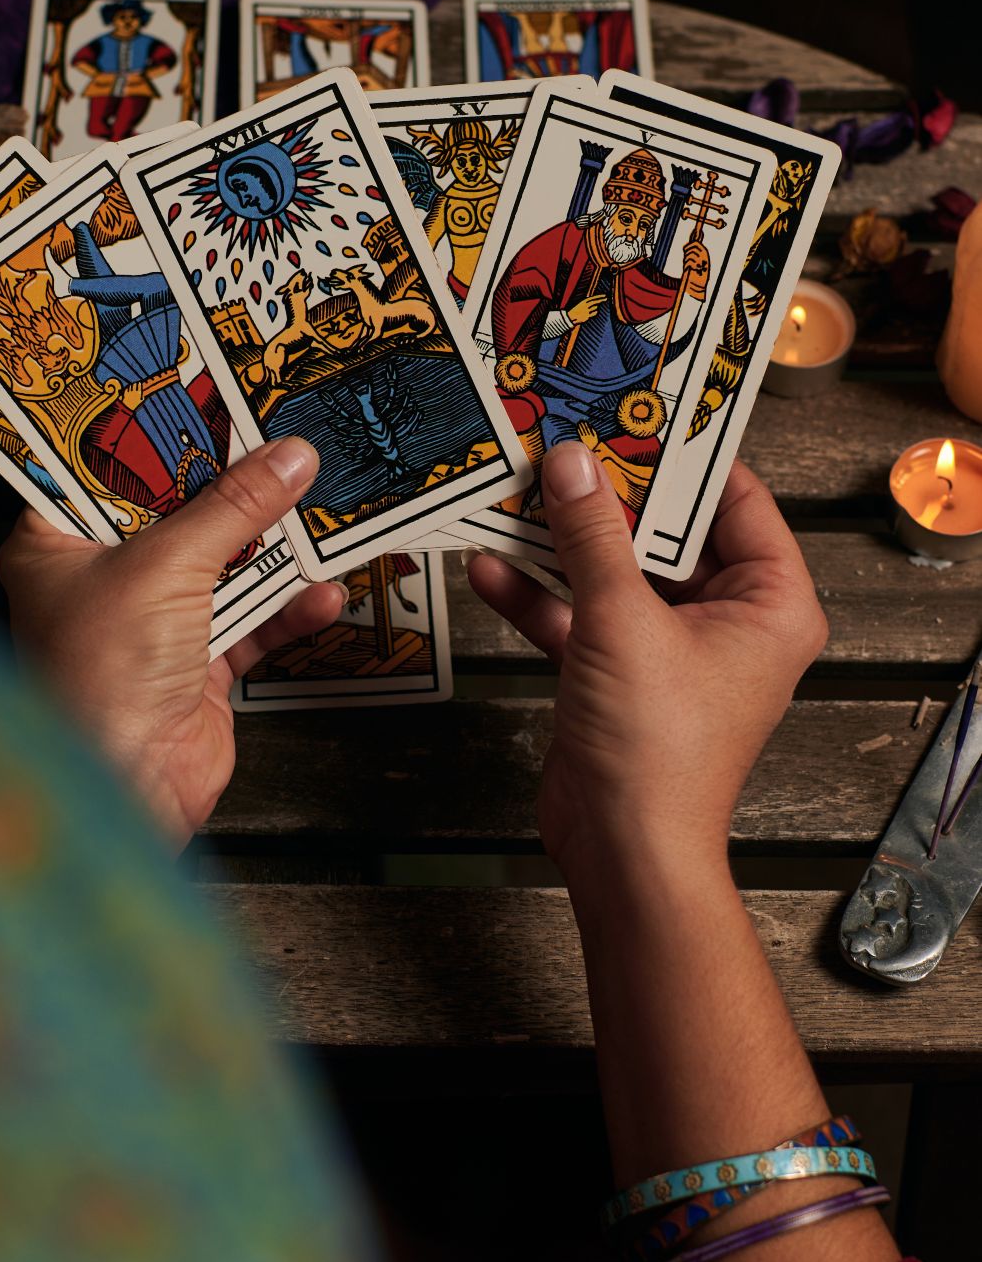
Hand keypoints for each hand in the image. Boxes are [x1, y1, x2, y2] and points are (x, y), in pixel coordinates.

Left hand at [0, 437, 343, 845]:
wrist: (128, 791)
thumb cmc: (103, 677)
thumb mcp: (169, 567)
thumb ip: (234, 508)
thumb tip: (290, 456)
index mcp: (57, 543)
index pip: (106, 466)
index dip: (156, 430)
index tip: (212, 393)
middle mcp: (101, 578)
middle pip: (176, 511)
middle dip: (233, 485)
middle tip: (281, 438)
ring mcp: (152, 623)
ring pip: (223, 563)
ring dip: (272, 546)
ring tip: (320, 504)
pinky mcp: (198, 664)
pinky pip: (252, 620)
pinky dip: (287, 608)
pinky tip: (322, 591)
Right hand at [466, 444, 826, 880]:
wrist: (623, 853)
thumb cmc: (659, 754)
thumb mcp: (620, 622)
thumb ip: (590, 537)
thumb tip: (569, 464)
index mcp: (769, 602)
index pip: (735, 499)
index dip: (683, 455)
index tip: (635, 409)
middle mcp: (729, 621)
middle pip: (664, 532)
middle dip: (606, 494)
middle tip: (563, 439)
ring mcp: (671, 648)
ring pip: (615, 572)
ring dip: (563, 542)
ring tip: (514, 491)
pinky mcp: (620, 675)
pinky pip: (582, 616)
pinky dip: (541, 596)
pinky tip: (491, 565)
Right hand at [567, 294, 605, 323]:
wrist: (571, 318)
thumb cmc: (576, 310)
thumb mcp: (581, 304)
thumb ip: (588, 303)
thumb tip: (596, 303)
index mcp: (583, 302)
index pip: (593, 298)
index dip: (599, 296)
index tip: (604, 295)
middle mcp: (585, 306)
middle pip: (595, 302)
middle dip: (601, 300)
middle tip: (605, 298)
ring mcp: (587, 311)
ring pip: (595, 307)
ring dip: (595, 307)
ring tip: (589, 309)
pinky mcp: (587, 316)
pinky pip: (594, 313)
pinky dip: (595, 312)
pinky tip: (593, 312)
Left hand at [681, 237, 709, 299]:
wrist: (697, 284)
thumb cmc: (695, 272)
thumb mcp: (695, 260)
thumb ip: (692, 253)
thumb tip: (685, 246)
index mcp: (704, 252)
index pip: (696, 243)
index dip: (688, 245)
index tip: (684, 249)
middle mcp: (704, 255)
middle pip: (692, 247)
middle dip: (686, 252)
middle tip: (685, 258)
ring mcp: (702, 261)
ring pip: (690, 254)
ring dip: (686, 259)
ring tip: (687, 265)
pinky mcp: (699, 267)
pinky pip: (689, 261)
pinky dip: (686, 265)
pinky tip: (687, 268)